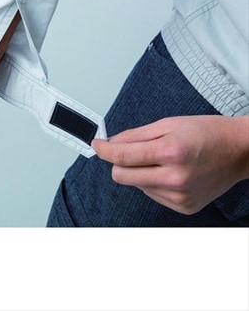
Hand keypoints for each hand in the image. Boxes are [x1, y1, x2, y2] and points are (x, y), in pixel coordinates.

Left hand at [92, 115, 248, 214]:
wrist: (238, 151)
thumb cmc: (206, 133)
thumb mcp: (168, 123)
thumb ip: (135, 135)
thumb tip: (110, 143)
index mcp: (170, 152)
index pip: (122, 156)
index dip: (103, 150)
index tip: (97, 145)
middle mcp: (175, 178)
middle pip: (122, 176)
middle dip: (119, 162)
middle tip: (131, 150)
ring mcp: (180, 196)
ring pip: (136, 186)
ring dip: (139, 172)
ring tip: (163, 159)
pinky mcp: (183, 207)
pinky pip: (151, 194)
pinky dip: (153, 183)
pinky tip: (170, 172)